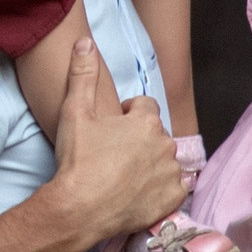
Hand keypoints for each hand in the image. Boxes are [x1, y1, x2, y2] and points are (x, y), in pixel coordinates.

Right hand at [45, 39, 185, 243]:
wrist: (79, 209)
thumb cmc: (77, 161)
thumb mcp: (75, 112)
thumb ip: (82, 74)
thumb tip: (85, 42)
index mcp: (146, 121)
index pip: (145, 106)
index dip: (128, 114)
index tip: (112, 127)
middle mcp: (165, 145)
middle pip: (156, 134)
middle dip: (140, 139)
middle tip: (115, 154)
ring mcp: (171, 173)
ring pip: (165, 160)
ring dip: (151, 163)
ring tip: (125, 175)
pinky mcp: (173, 198)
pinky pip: (175, 187)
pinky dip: (162, 188)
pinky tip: (141, 191)